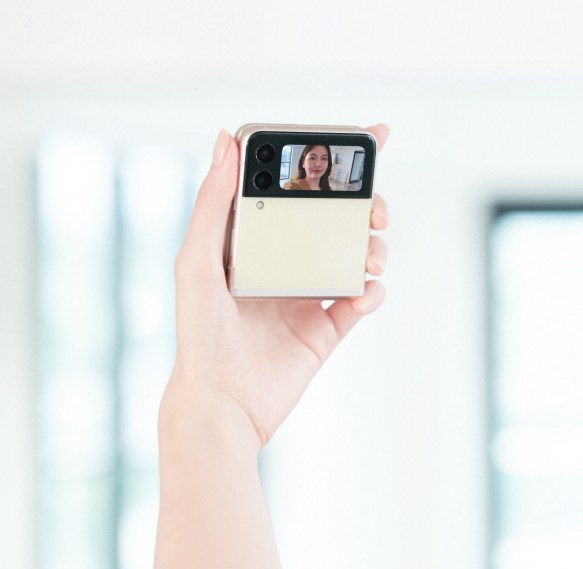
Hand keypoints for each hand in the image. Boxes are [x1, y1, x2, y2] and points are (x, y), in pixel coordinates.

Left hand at [163, 125, 389, 448]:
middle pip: (336, 218)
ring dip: (373, 247)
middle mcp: (282, 261)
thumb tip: (226, 141)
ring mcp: (307, 295)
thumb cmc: (199, 337)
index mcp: (252, 240)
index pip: (294, 187)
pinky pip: (361, 300)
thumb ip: (213, 204)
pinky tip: (363, 294)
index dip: (329, 160)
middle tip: (374, 208)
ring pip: (355, 255)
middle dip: (365, 204)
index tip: (366, 137)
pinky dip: (372, 292)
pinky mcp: (327, 329)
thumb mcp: (196, 263)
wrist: (224, 407)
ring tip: (372, 256)